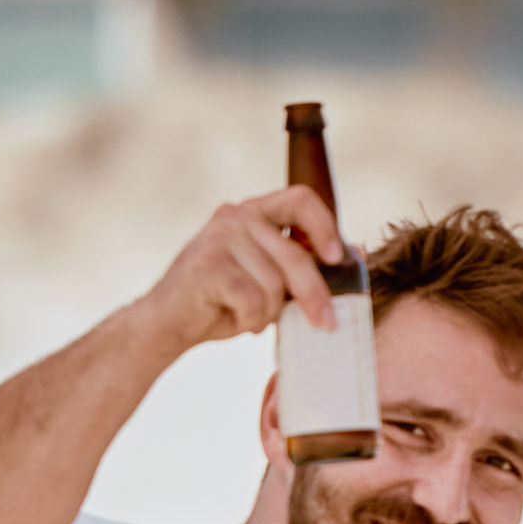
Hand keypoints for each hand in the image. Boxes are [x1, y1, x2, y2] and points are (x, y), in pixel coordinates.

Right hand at [127, 187, 349, 353]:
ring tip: (246, 315)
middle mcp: (236, 216)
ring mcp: (220, 237)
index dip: (325, 226)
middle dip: (314, 295)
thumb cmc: (223, 303)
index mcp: (254, 213)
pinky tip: (232, 318)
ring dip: (268, 312)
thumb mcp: (269, 280)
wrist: (166, 325)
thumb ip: (302, 263)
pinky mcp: (207, 264)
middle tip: (326, 324)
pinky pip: (253, 299)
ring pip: (274, 284)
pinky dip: (249, 319)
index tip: (335, 258)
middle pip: (295, 255)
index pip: (301, 198)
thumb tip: (356, 250)